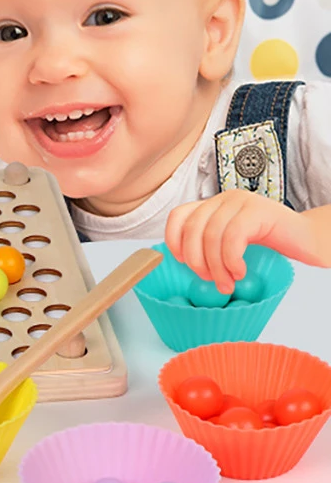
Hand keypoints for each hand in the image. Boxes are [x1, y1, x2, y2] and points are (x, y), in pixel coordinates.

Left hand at [165, 189, 316, 292]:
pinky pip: (232, 238)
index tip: (182, 262)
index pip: (178, 216)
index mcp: (212, 205)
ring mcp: (241, 202)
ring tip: (227, 283)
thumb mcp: (232, 242)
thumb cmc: (270, 245)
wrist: (308, 239)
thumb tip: (184, 264)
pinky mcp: (258, 211)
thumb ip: (210, 245)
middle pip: (193, 229)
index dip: (173, 240)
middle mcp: (223, 199)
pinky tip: (240, 272)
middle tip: (210, 280)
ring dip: (216, 267)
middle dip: (196, 261)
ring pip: (211, 236)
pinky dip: (231, 260)